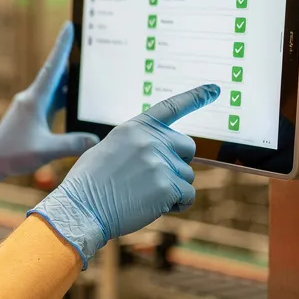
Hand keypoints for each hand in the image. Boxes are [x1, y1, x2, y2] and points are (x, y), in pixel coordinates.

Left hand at [0, 23, 98, 194]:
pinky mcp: (33, 115)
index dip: (61, 46)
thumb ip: (71, 145)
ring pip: (55, 87)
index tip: (68, 26)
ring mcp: (32, 106)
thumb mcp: (44, 151)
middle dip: (70, 57)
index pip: (52, 68)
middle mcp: (33, 98)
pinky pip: (53, 100)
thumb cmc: (12, 154)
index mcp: (34, 100)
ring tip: (88, 68)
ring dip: (69, 77)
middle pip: (56, 73)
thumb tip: (95, 139)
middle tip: (86, 41)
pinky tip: (76, 97)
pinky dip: (65, 95)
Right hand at [29, 84, 219, 268]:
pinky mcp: (167, 186)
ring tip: (143, 195)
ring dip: (173, 188)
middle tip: (156, 177)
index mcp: (134, 128)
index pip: (170, 107)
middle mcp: (150, 141)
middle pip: (187, 147)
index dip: (195, 97)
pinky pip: (187, 195)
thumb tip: (161, 152)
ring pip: (187, 175)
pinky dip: (177, 204)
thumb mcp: (109, 149)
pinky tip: (154, 206)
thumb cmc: (91, 184)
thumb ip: (137, 144)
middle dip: (178, 162)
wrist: (82, 209)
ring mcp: (160, 163)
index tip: (216, 89)